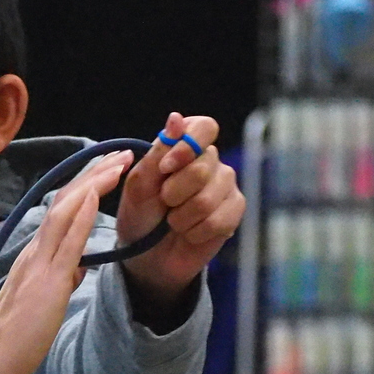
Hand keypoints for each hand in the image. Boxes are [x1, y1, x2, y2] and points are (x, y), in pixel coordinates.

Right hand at [0, 152, 128, 373]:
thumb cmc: (15, 335)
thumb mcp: (44, 299)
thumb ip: (60, 278)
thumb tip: (78, 266)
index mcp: (35, 254)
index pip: (62, 209)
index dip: (86, 184)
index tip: (109, 167)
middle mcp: (35, 250)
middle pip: (66, 200)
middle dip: (95, 173)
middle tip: (122, 152)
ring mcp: (40, 262)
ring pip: (66, 211)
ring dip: (93, 184)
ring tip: (117, 164)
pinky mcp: (48, 281)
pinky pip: (66, 242)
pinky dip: (80, 214)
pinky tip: (95, 194)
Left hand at [117, 112, 244, 307]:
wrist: (147, 255)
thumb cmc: (140, 214)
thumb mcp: (139, 184)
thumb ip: (158, 152)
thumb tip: (176, 117)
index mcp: (185, 147)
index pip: (204, 127)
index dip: (186, 147)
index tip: (165, 169)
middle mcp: (211, 161)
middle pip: (203, 167)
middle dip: (174, 192)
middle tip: (164, 203)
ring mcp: (226, 186)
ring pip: (209, 197)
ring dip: (182, 217)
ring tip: (174, 221)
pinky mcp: (234, 211)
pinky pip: (219, 220)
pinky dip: (195, 231)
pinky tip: (189, 232)